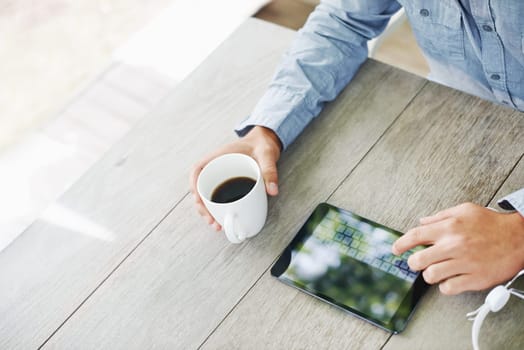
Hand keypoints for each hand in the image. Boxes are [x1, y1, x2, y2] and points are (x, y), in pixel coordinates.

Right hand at [189, 126, 281, 230]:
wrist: (265, 144)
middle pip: (199, 188)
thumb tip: (272, 190)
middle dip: (202, 207)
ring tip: (218, 225)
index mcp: (218, 157)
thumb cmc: (261, 145)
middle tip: (212, 221)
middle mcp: (215, 168)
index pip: (197, 170)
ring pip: (207, 196)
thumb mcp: (267, 155)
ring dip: (208, 212)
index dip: (194, 185)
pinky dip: (217, 209)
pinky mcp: (227, 184)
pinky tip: (223, 219)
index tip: (199, 199)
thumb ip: (270, 170)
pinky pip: (217, 197)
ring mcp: (220, 177)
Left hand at [392, 202, 523, 294]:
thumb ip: (440, 216)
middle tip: (418, 262)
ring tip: (437, 270)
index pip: (415, 236)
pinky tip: (451, 279)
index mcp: (448, 228)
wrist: (519, 238)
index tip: (395, 249)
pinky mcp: (475, 279)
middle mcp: (453, 245)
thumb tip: (422, 222)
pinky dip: (446, 286)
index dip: (400, 244)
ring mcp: (464, 263)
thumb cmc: (492, 224)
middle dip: (414, 262)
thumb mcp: (464, 210)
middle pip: (418, 260)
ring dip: (430, 274)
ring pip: (431, 276)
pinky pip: (449, 288)